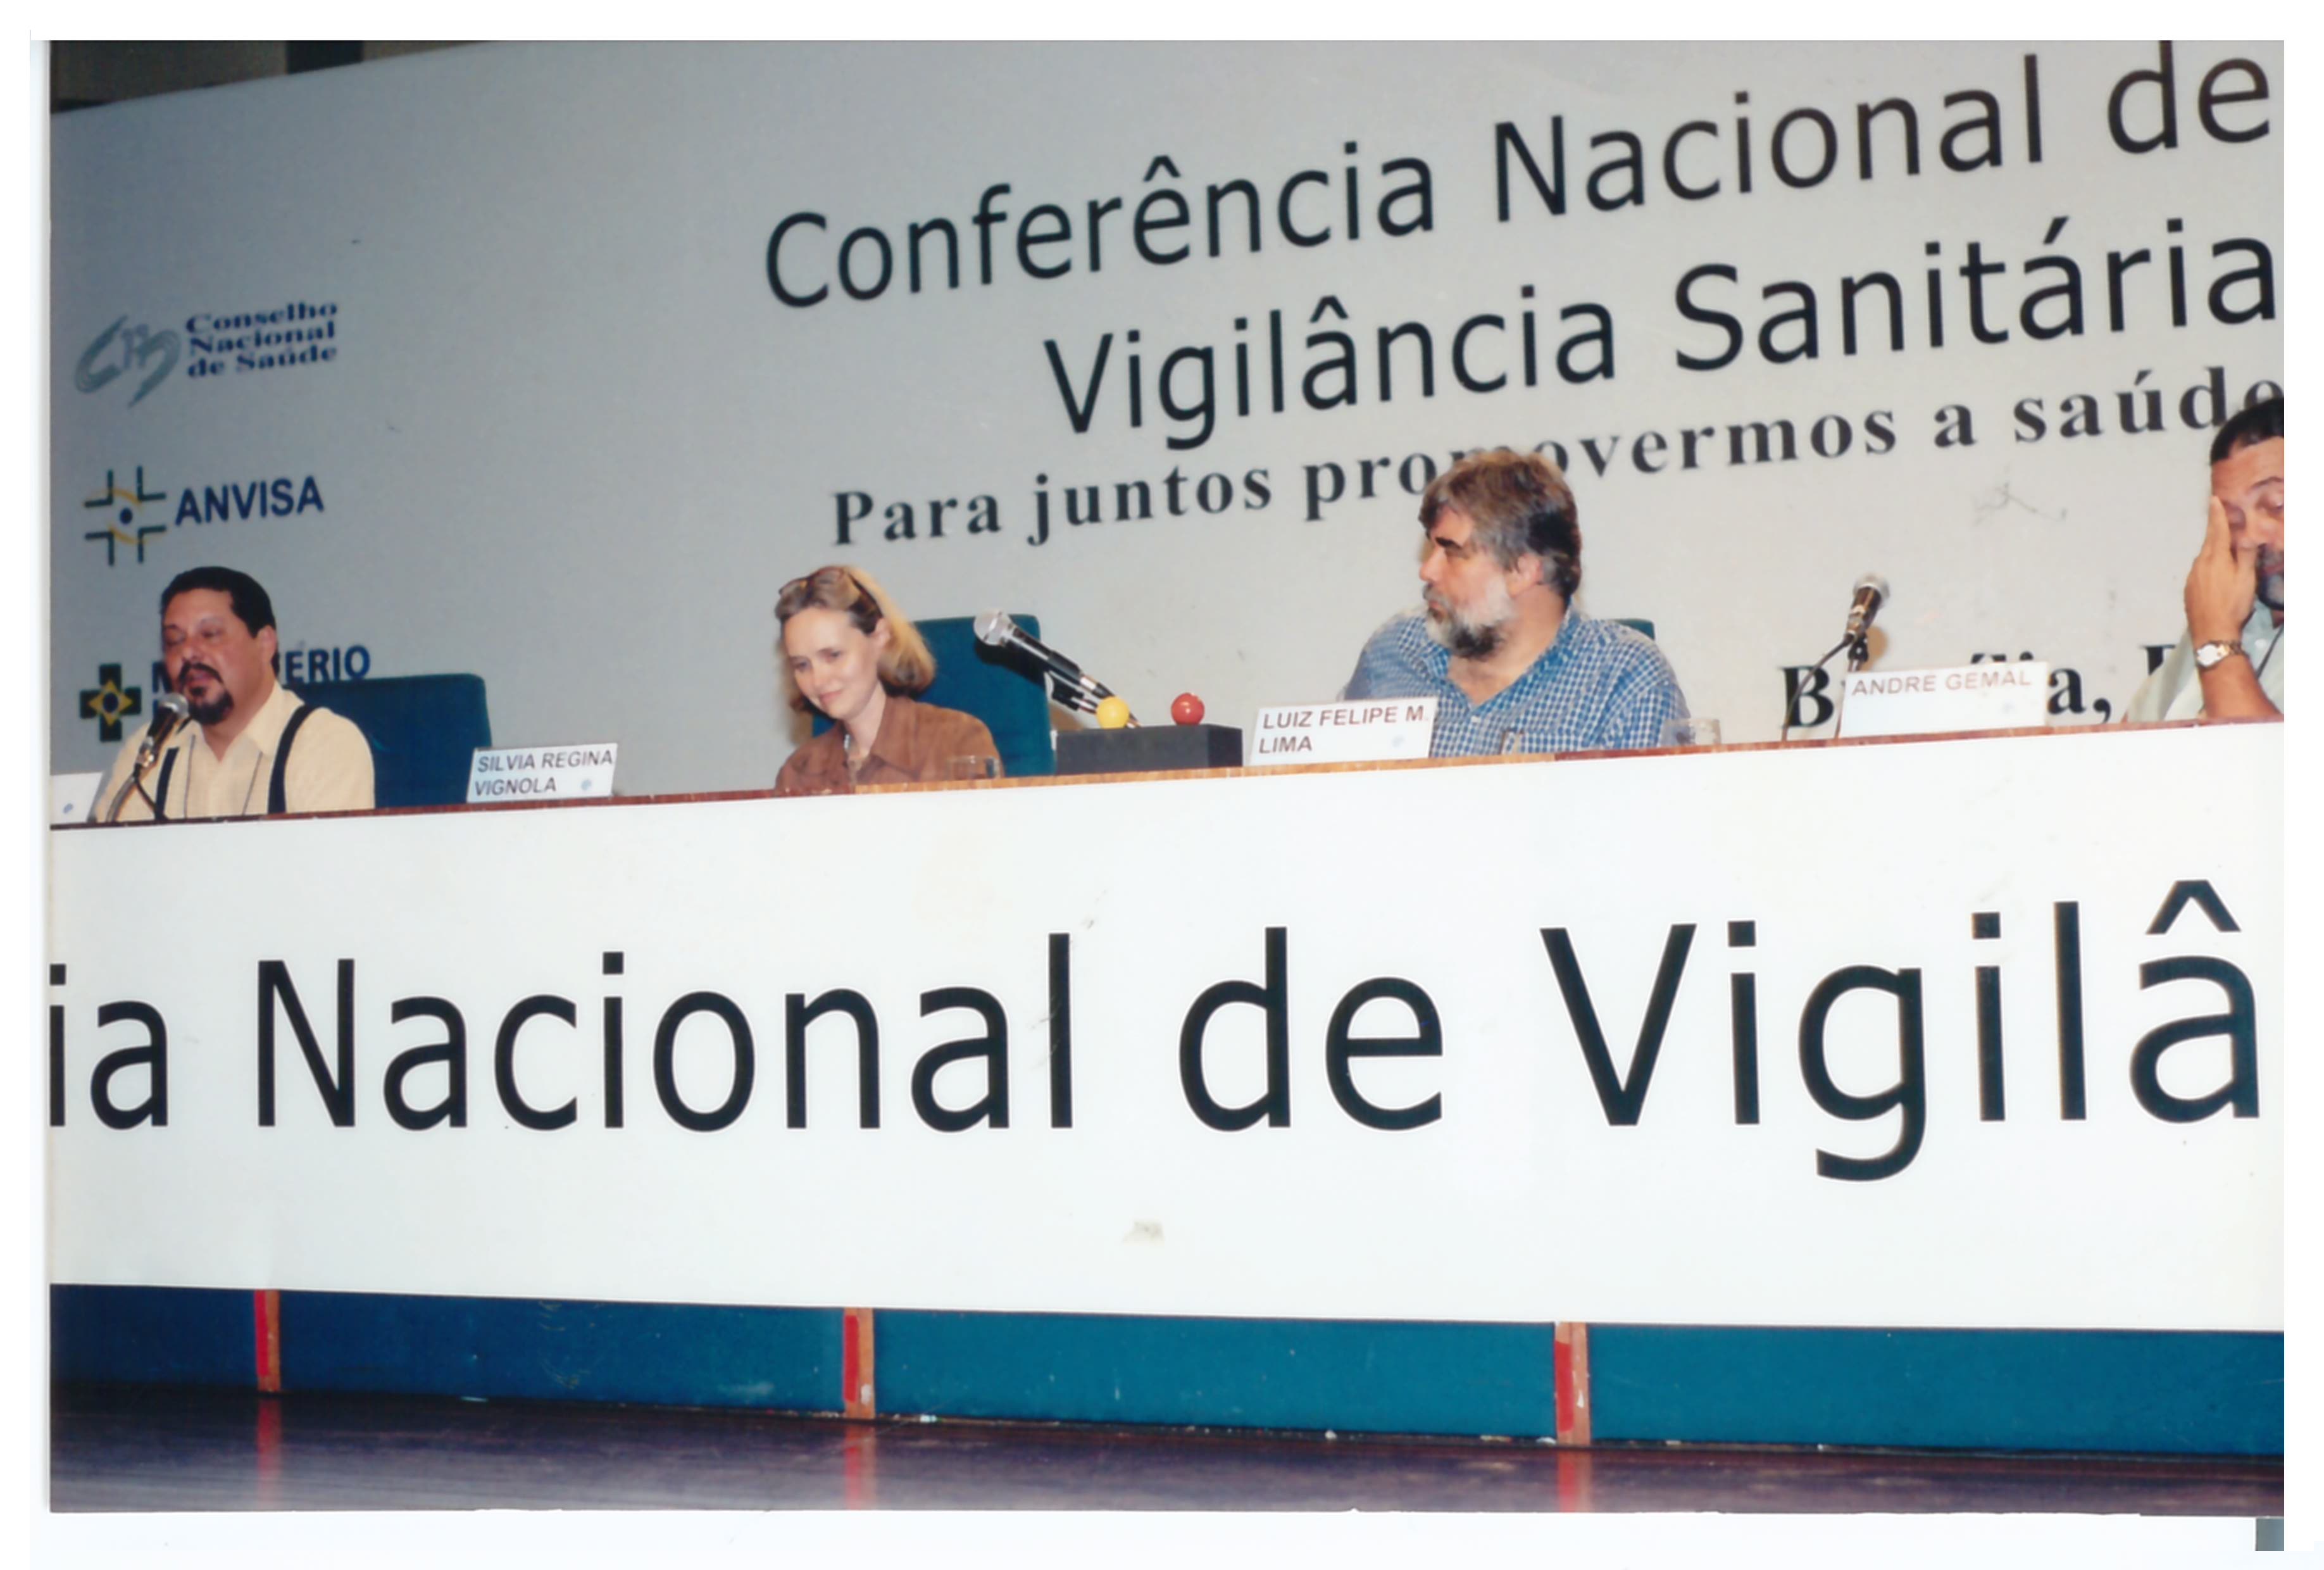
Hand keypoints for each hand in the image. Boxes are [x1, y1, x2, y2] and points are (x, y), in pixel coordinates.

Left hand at [2183, 497, 2257, 644]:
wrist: (2212, 632)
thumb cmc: (2233, 605)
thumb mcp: (2246, 579)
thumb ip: (2245, 556)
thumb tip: (2246, 535)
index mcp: (2215, 558)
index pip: (2217, 531)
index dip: (2217, 515)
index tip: (2213, 500)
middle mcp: (2199, 564)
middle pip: (2209, 542)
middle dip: (2215, 530)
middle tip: (2219, 518)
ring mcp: (2192, 577)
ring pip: (2203, 557)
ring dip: (2212, 550)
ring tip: (2222, 547)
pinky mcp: (2189, 589)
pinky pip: (2199, 571)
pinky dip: (2207, 565)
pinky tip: (2214, 573)